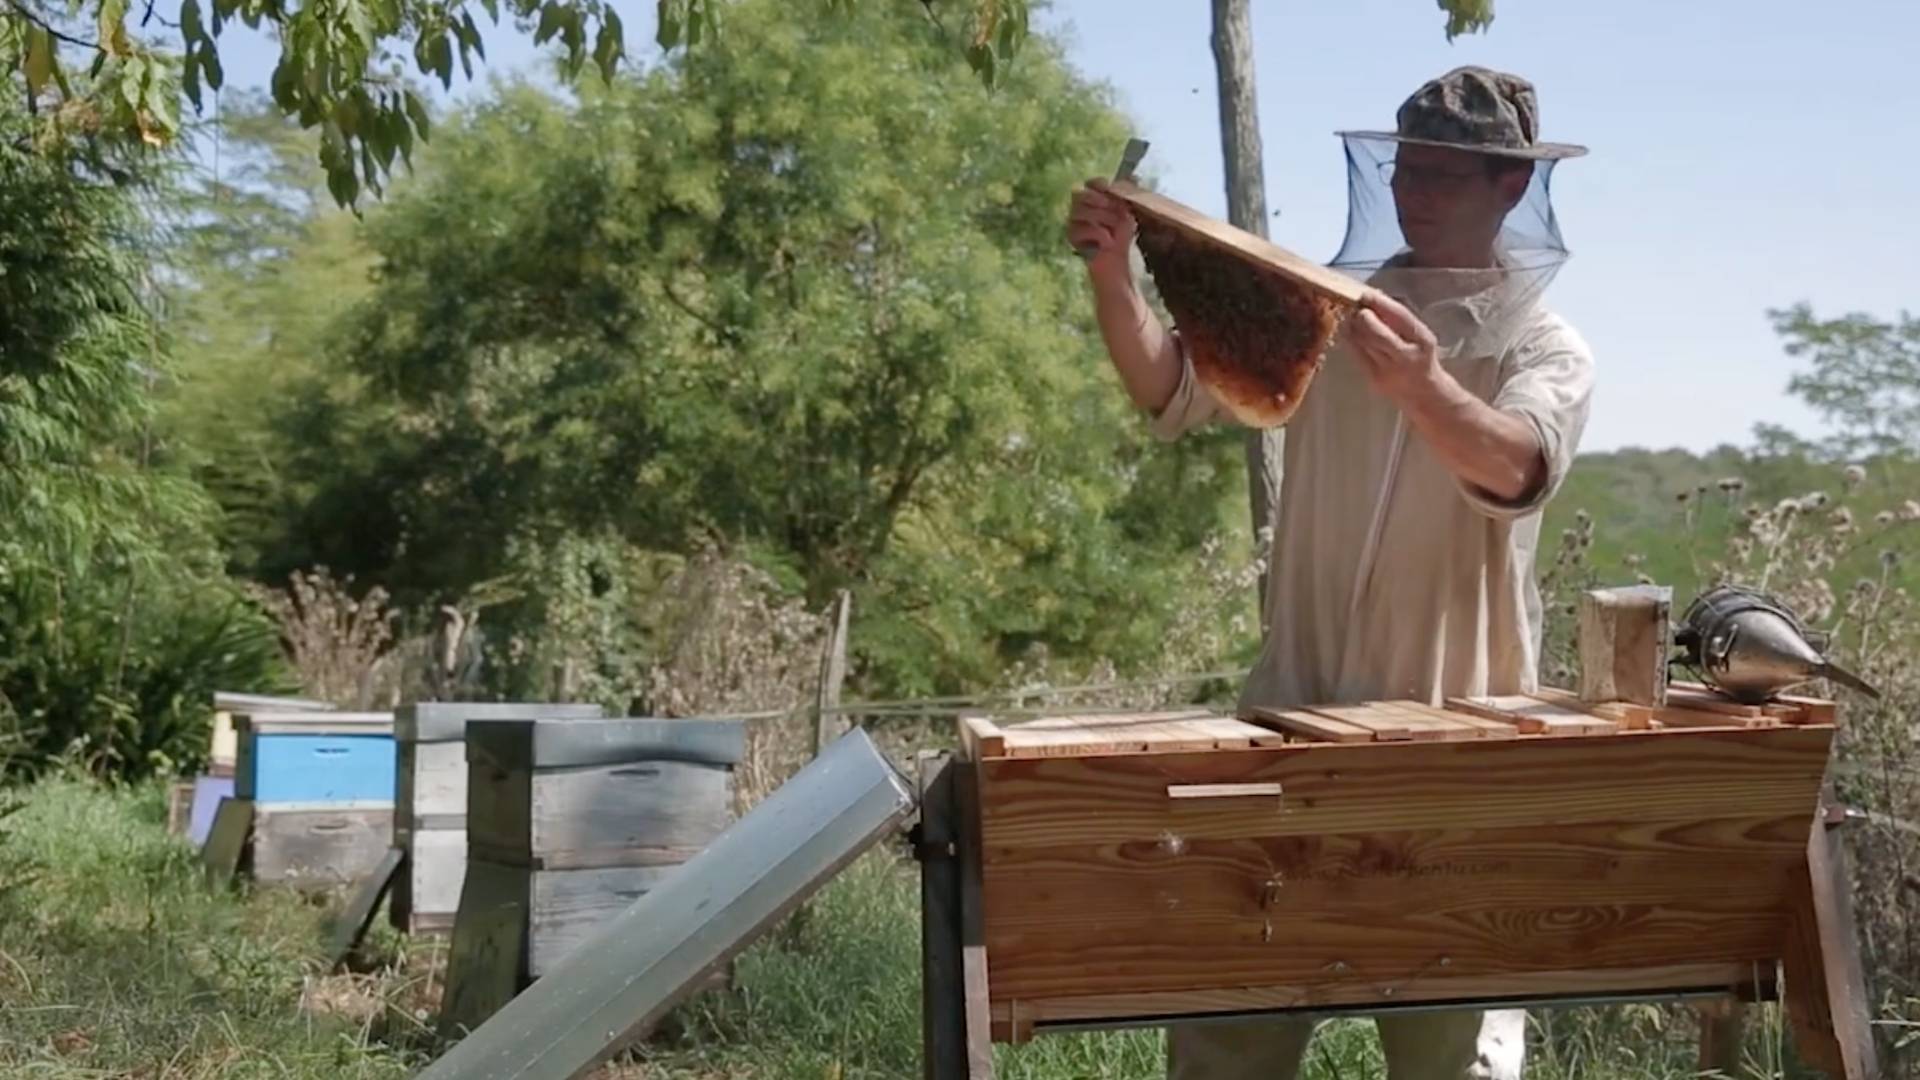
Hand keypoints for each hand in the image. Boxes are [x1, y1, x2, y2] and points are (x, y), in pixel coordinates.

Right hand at [1065, 178, 1136, 284]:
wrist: (1120, 266)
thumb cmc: (1124, 241)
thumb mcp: (1131, 215)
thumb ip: (1130, 197)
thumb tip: (1134, 177)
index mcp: (1096, 199)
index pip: (1091, 183)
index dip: (1099, 184)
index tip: (1109, 188)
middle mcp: (1081, 208)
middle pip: (1078, 194)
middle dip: (1098, 200)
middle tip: (1116, 210)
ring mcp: (1073, 222)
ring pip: (1077, 210)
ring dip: (1101, 217)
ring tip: (1115, 229)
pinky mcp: (1072, 238)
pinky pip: (1077, 229)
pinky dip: (1096, 233)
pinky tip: (1108, 241)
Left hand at [1347, 289, 1444, 405]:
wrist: (1425, 393)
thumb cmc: (1421, 357)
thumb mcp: (1420, 336)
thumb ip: (1399, 320)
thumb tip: (1374, 298)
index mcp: (1423, 340)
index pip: (1400, 317)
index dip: (1381, 304)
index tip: (1367, 294)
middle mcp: (1406, 356)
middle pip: (1377, 333)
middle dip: (1363, 317)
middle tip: (1356, 308)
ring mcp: (1388, 370)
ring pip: (1363, 343)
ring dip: (1353, 326)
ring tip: (1350, 316)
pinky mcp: (1373, 379)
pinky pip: (1356, 354)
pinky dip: (1350, 339)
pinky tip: (1348, 330)